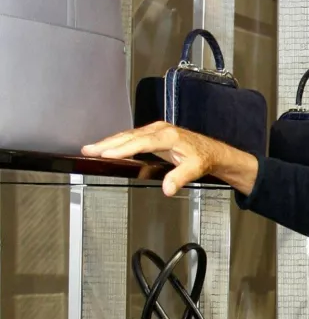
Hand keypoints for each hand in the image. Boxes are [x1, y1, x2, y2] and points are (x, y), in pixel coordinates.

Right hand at [80, 122, 258, 197]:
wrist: (211, 151)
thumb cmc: (203, 158)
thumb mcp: (194, 169)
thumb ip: (179, 178)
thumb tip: (168, 188)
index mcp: (167, 136)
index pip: (140, 142)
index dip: (122, 148)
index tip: (107, 153)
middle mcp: (159, 130)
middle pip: (128, 136)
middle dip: (107, 143)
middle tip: (89, 150)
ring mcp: (155, 130)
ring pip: (127, 135)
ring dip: (109, 142)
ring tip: (91, 149)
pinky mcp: (153, 134)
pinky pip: (131, 137)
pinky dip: (118, 142)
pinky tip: (107, 147)